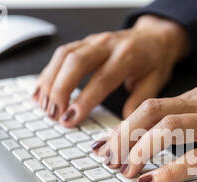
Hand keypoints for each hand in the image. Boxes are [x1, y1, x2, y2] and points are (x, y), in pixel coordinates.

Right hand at [33, 15, 188, 125]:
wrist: (155, 38)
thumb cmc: (154, 61)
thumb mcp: (155, 84)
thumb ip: (138, 104)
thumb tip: (122, 129)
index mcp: (128, 56)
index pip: (101, 79)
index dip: (83, 100)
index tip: (70, 119)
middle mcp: (108, 45)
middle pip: (75, 62)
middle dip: (60, 90)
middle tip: (53, 114)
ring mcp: (93, 41)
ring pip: (64, 56)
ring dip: (50, 82)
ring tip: (45, 107)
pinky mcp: (84, 43)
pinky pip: (61, 54)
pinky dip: (48, 73)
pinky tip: (41, 92)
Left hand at [93, 86, 196, 181]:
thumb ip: (191, 126)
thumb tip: (155, 144)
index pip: (150, 107)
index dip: (122, 127)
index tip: (104, 146)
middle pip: (151, 112)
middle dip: (123, 137)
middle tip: (107, 161)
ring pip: (169, 128)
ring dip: (141, 151)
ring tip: (126, 172)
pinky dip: (170, 170)